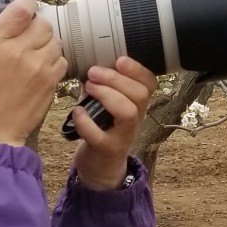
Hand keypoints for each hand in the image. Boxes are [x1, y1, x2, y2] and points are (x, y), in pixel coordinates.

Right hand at [0, 0, 68, 147]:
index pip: (21, 8)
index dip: (25, 1)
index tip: (23, 3)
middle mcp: (18, 51)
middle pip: (42, 21)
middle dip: (35, 23)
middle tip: (26, 31)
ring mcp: (37, 67)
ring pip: (55, 39)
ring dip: (46, 40)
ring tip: (34, 49)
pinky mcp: (49, 83)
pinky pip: (61, 60)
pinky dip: (54, 59)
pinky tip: (41, 65)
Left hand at [69, 56, 157, 190]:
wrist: (101, 167)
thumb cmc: (102, 129)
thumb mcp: (105, 104)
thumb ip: (100, 85)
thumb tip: (86, 62)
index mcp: (137, 104)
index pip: (149, 83)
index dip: (137, 69)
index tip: (119, 59)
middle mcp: (136, 119)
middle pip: (139, 94)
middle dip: (115, 79)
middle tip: (93, 72)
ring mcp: (123, 135)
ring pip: (127, 112)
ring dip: (106, 95)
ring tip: (88, 87)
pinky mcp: (107, 150)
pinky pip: (100, 135)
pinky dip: (85, 121)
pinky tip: (76, 112)